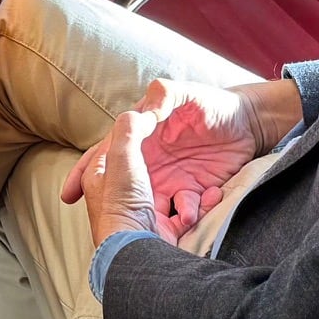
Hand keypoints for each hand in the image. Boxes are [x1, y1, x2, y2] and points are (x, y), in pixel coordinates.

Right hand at [62, 79, 263, 242]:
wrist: (249, 123)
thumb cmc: (212, 103)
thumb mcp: (186, 93)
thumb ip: (163, 96)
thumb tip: (144, 110)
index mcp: (141, 138)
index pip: (106, 155)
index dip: (85, 173)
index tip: (69, 194)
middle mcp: (150, 164)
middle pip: (123, 190)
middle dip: (116, 210)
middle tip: (116, 225)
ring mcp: (170, 181)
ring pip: (153, 207)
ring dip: (156, 218)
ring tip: (170, 219)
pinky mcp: (193, 194)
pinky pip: (184, 212)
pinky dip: (188, 215)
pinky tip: (195, 210)